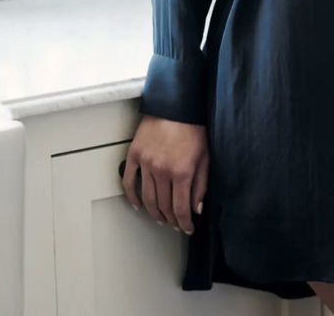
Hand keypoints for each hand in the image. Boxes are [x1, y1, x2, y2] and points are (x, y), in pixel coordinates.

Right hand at [121, 114, 208, 234]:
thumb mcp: (205, 156)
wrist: (175, 105)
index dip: (184, 223)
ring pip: (147, 198)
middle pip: (163, 206)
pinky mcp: (134, 155)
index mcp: (182, 172)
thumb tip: (196, 208)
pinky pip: (128, 181)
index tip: (187, 229)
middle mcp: (162, 171)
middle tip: (174, 224)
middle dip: (171, 219)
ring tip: (160, 218)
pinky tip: (137, 206)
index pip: (181, 208)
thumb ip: (201, 184)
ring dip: (153, 212)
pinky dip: (131, 197)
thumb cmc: (193, 128)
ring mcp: (146, 164)